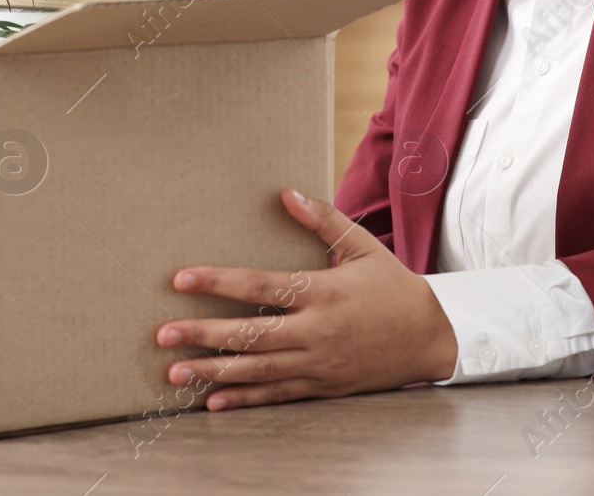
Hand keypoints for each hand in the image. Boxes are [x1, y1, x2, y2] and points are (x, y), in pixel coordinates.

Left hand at [155, 188, 458, 410]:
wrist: (431, 338)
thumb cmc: (392, 287)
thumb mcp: (362, 247)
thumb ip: (323, 219)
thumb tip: (286, 192)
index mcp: (323, 291)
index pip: (260, 286)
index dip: (218, 283)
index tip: (181, 279)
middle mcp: (316, 331)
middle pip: (250, 334)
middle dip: (202, 334)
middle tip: (162, 334)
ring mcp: (318, 364)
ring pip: (257, 370)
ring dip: (212, 372)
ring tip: (173, 372)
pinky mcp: (322, 387)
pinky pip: (276, 396)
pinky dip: (244, 400)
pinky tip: (212, 402)